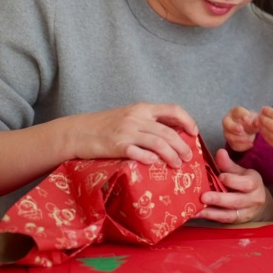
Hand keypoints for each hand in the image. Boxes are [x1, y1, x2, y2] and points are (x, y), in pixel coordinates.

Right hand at [62, 103, 197, 167]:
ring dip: (172, 155)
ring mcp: (127, 132)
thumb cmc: (105, 126)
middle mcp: (136, 117)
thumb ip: (148, 121)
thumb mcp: (129, 116)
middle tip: (188, 157)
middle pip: (168, 131)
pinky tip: (156, 164)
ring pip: (159, 143)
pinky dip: (151, 159)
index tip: (194, 132)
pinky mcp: (118, 146)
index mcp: (142, 108)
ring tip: (177, 164)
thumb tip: (173, 133)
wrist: (78, 131)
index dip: (187, 120)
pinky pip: (139, 153)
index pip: (173, 109)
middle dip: (182, 146)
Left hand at [198, 149, 272, 223]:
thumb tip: (220, 152)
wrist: (257, 202)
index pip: (246, 183)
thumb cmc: (246, 183)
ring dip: (212, 212)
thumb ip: (229, 165)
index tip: (221, 177)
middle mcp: (253, 200)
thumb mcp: (241, 172)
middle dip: (219, 199)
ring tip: (197, 209)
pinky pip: (224, 221)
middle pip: (237, 201)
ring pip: (229, 214)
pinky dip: (210, 217)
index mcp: (254, 183)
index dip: (233, 180)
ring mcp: (245, 213)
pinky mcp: (237, 221)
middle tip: (203, 196)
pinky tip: (198, 214)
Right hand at [222, 106, 260, 151]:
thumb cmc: (252, 121)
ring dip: (238, 138)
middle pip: (226, 122)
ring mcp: (227, 131)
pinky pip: (233, 145)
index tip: (248, 120)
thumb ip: (257, 120)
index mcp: (235, 112)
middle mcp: (228, 120)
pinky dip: (242, 146)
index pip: (237, 111)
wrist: (250, 131)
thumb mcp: (256, 119)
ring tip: (249, 139)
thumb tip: (257, 123)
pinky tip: (250, 144)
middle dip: (233, 126)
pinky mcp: (230, 141)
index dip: (242, 115)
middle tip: (241, 129)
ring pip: (228, 135)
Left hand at [257, 106, 272, 160]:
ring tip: (261, 122)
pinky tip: (265, 131)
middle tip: (260, 115)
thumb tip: (270, 113)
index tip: (264, 109)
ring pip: (265, 132)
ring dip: (261, 126)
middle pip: (266, 122)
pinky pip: (268, 140)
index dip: (266, 110)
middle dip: (262, 117)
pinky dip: (265, 134)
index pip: (272, 113)